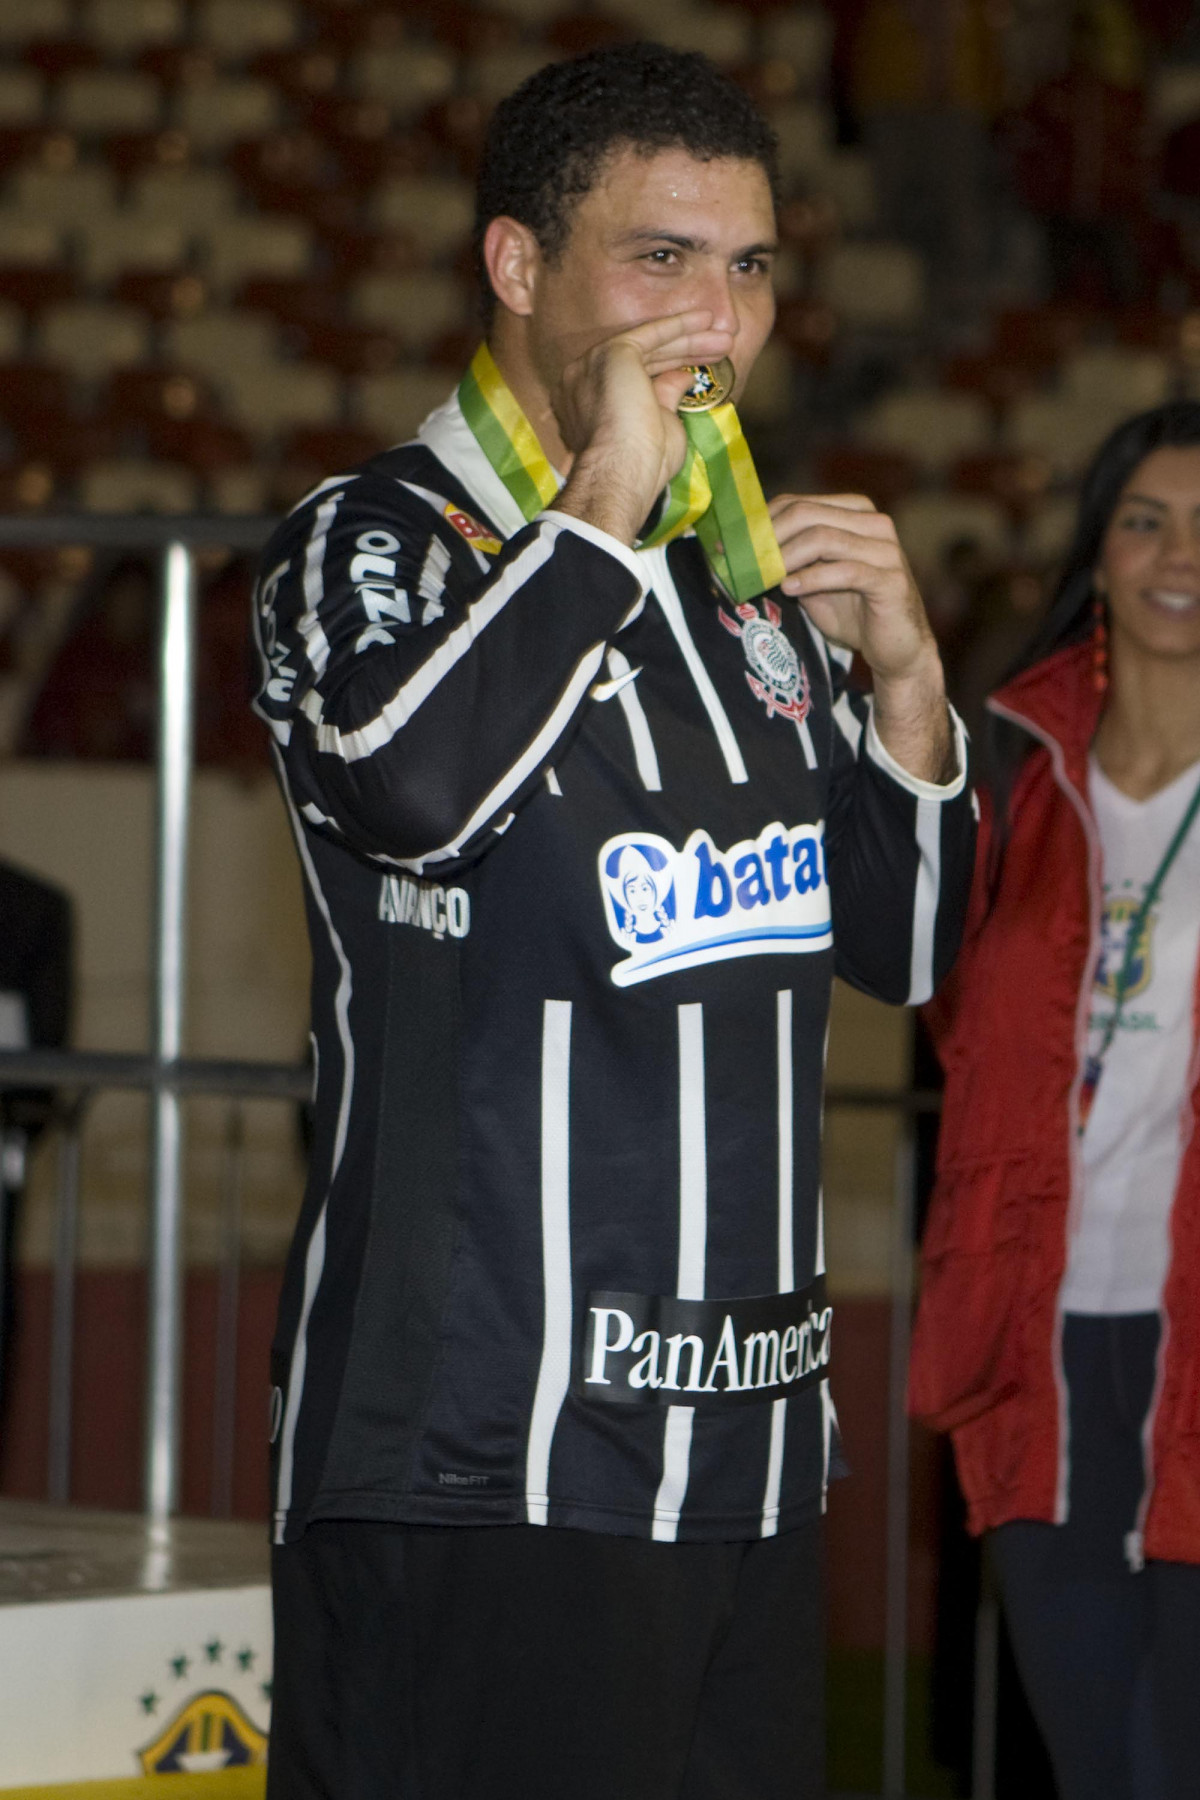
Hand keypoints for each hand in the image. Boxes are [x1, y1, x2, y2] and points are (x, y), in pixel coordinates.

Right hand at [553, 311, 733, 544]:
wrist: (622, 472)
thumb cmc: (641, 466)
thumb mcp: (661, 427)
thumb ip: (667, 398)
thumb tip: (684, 376)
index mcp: (588, 403)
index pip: (635, 377)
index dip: (670, 369)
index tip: (699, 367)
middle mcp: (583, 380)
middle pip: (644, 359)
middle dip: (685, 352)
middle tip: (719, 347)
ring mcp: (594, 364)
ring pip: (649, 345)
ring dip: (689, 339)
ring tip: (723, 337)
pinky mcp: (612, 353)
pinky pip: (650, 333)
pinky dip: (679, 325)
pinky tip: (705, 319)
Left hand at [770, 492, 954, 782]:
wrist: (897, 650)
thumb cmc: (854, 614)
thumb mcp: (813, 582)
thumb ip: (789, 562)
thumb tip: (742, 553)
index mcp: (855, 513)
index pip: (798, 504)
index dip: (761, 524)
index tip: (731, 548)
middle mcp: (874, 524)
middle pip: (808, 514)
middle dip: (769, 538)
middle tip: (743, 563)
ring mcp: (887, 550)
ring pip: (824, 538)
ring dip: (786, 558)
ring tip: (763, 578)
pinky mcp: (892, 579)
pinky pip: (845, 570)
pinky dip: (812, 579)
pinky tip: (790, 589)